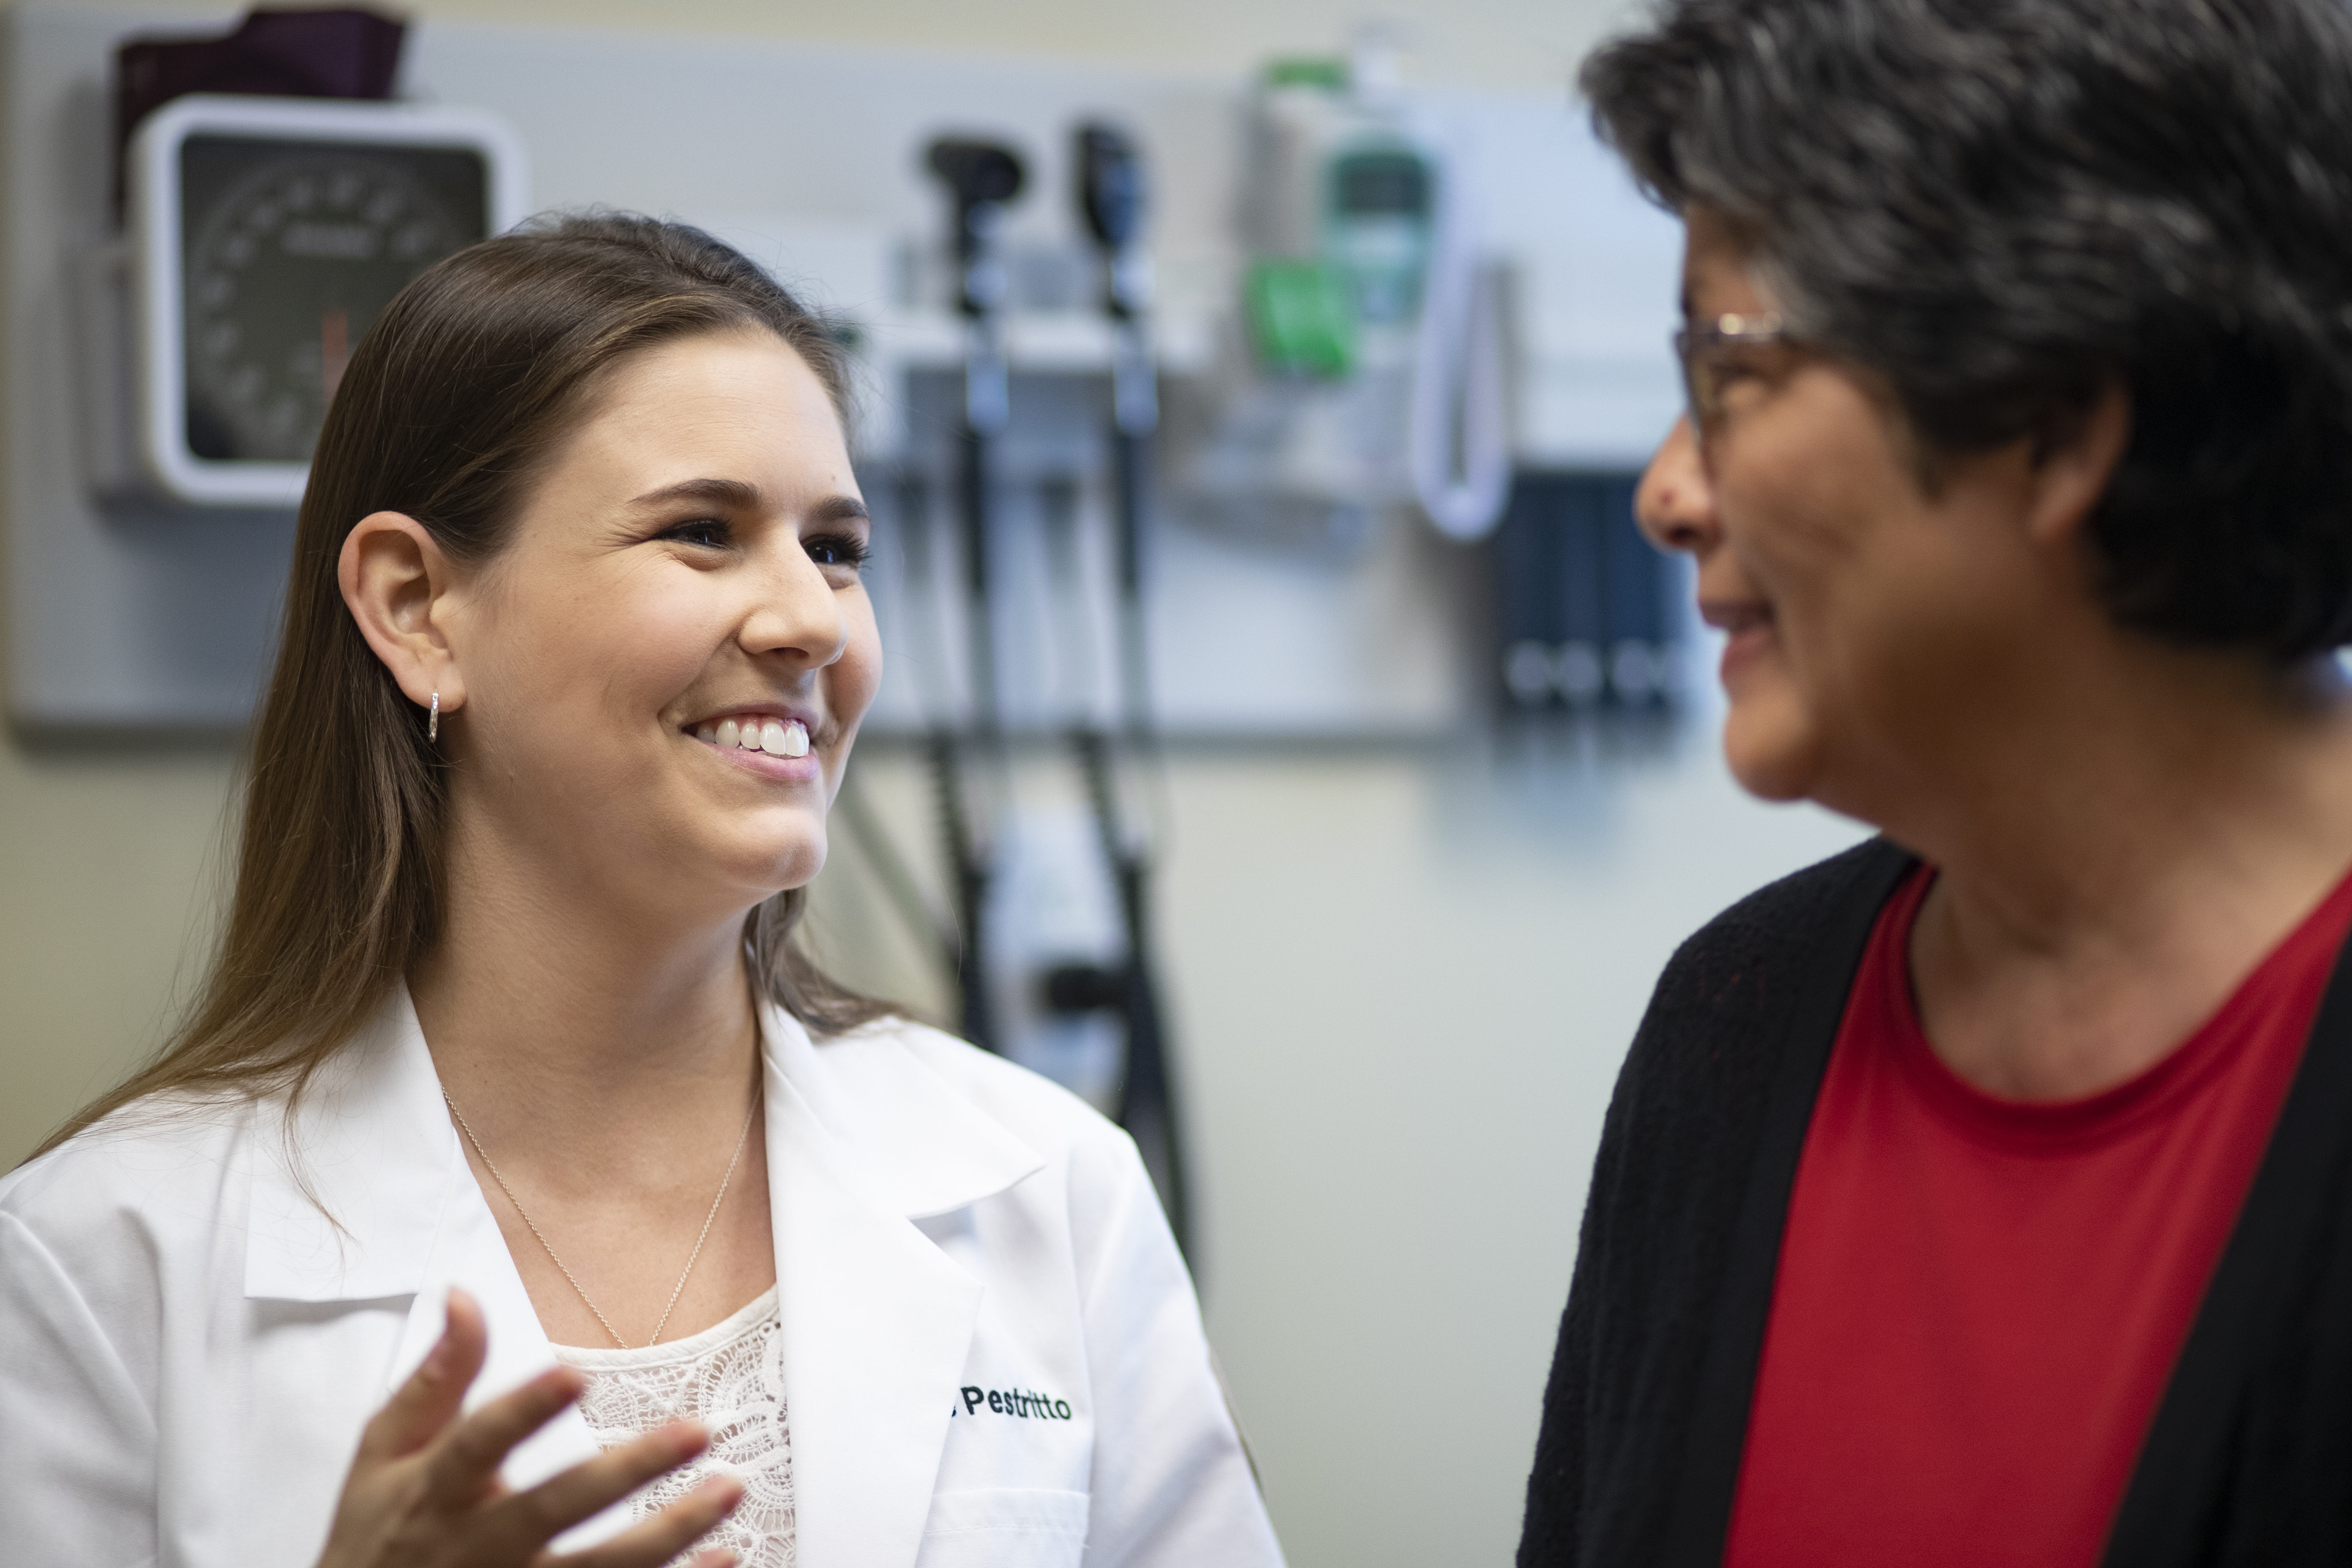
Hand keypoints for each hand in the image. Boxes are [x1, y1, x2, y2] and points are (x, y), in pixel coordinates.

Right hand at [316, 1288, 742, 1567]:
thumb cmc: (379, 1531)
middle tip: (695, 1431)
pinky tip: (725, 1556)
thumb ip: (435, 1377)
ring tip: (729, 1489)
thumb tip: (463, 1296)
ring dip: (670, 1533)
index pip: (479, 1442)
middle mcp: (479, 1544)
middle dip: (627, 1470)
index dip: (525, 1409)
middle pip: (556, 1507)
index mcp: (438, 1488)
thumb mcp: (386, 1451)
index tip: (575, 1373)